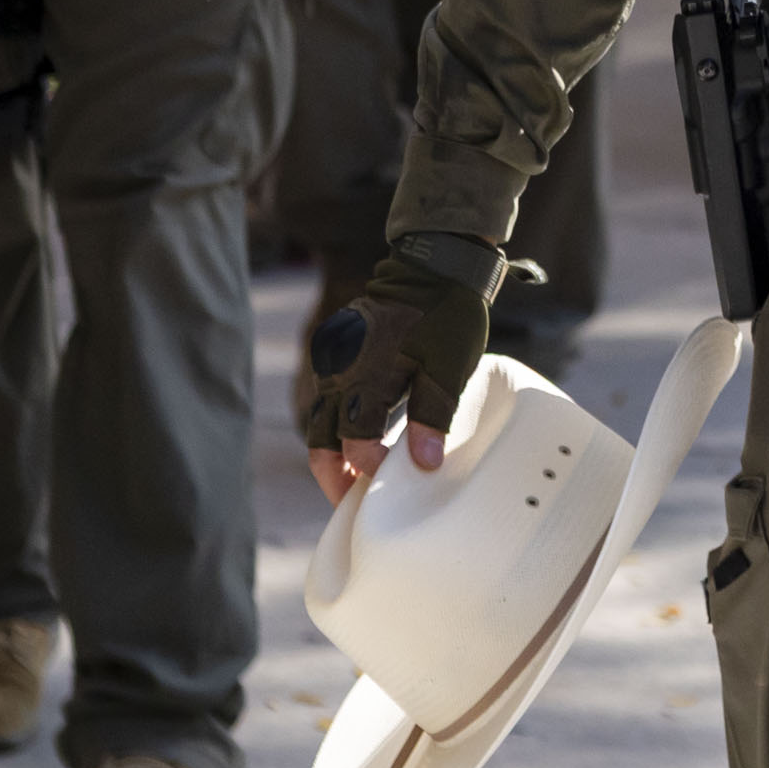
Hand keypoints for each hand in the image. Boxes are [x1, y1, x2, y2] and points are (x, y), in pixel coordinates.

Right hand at [303, 236, 499, 502]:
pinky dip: (337, 424)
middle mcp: (341, 370)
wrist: (435, 264)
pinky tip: (361, 438)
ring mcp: (336, 359)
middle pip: (321, 440)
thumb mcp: (448, 368)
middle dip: (333, 476)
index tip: (386, 486)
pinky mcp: (339, 350)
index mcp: (366, 377)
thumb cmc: (446, 316)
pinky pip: (328, 397)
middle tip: (351, 503)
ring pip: (320, 421)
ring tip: (357, 479)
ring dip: (334, 452)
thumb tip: (424, 466)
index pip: (354, 442)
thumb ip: (432, 417)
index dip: (367, 470)